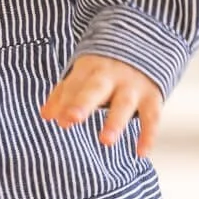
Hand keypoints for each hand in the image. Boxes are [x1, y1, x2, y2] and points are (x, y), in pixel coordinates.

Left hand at [40, 54, 162, 156]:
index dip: (66, 101)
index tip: (60, 120)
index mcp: (91, 68)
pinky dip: (148, 135)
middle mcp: (112, 75)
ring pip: (124, 104)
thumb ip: (64, 94)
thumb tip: (46, 116)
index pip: (75, 84)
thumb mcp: (85, 75)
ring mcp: (133, 86)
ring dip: (114, 122)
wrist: (147, 44)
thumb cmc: (106, 69)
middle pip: (96, 88)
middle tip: (72, 119)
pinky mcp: (152, 97)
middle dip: (83, 103)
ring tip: (105, 141)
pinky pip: (152, 117)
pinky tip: (141, 153)